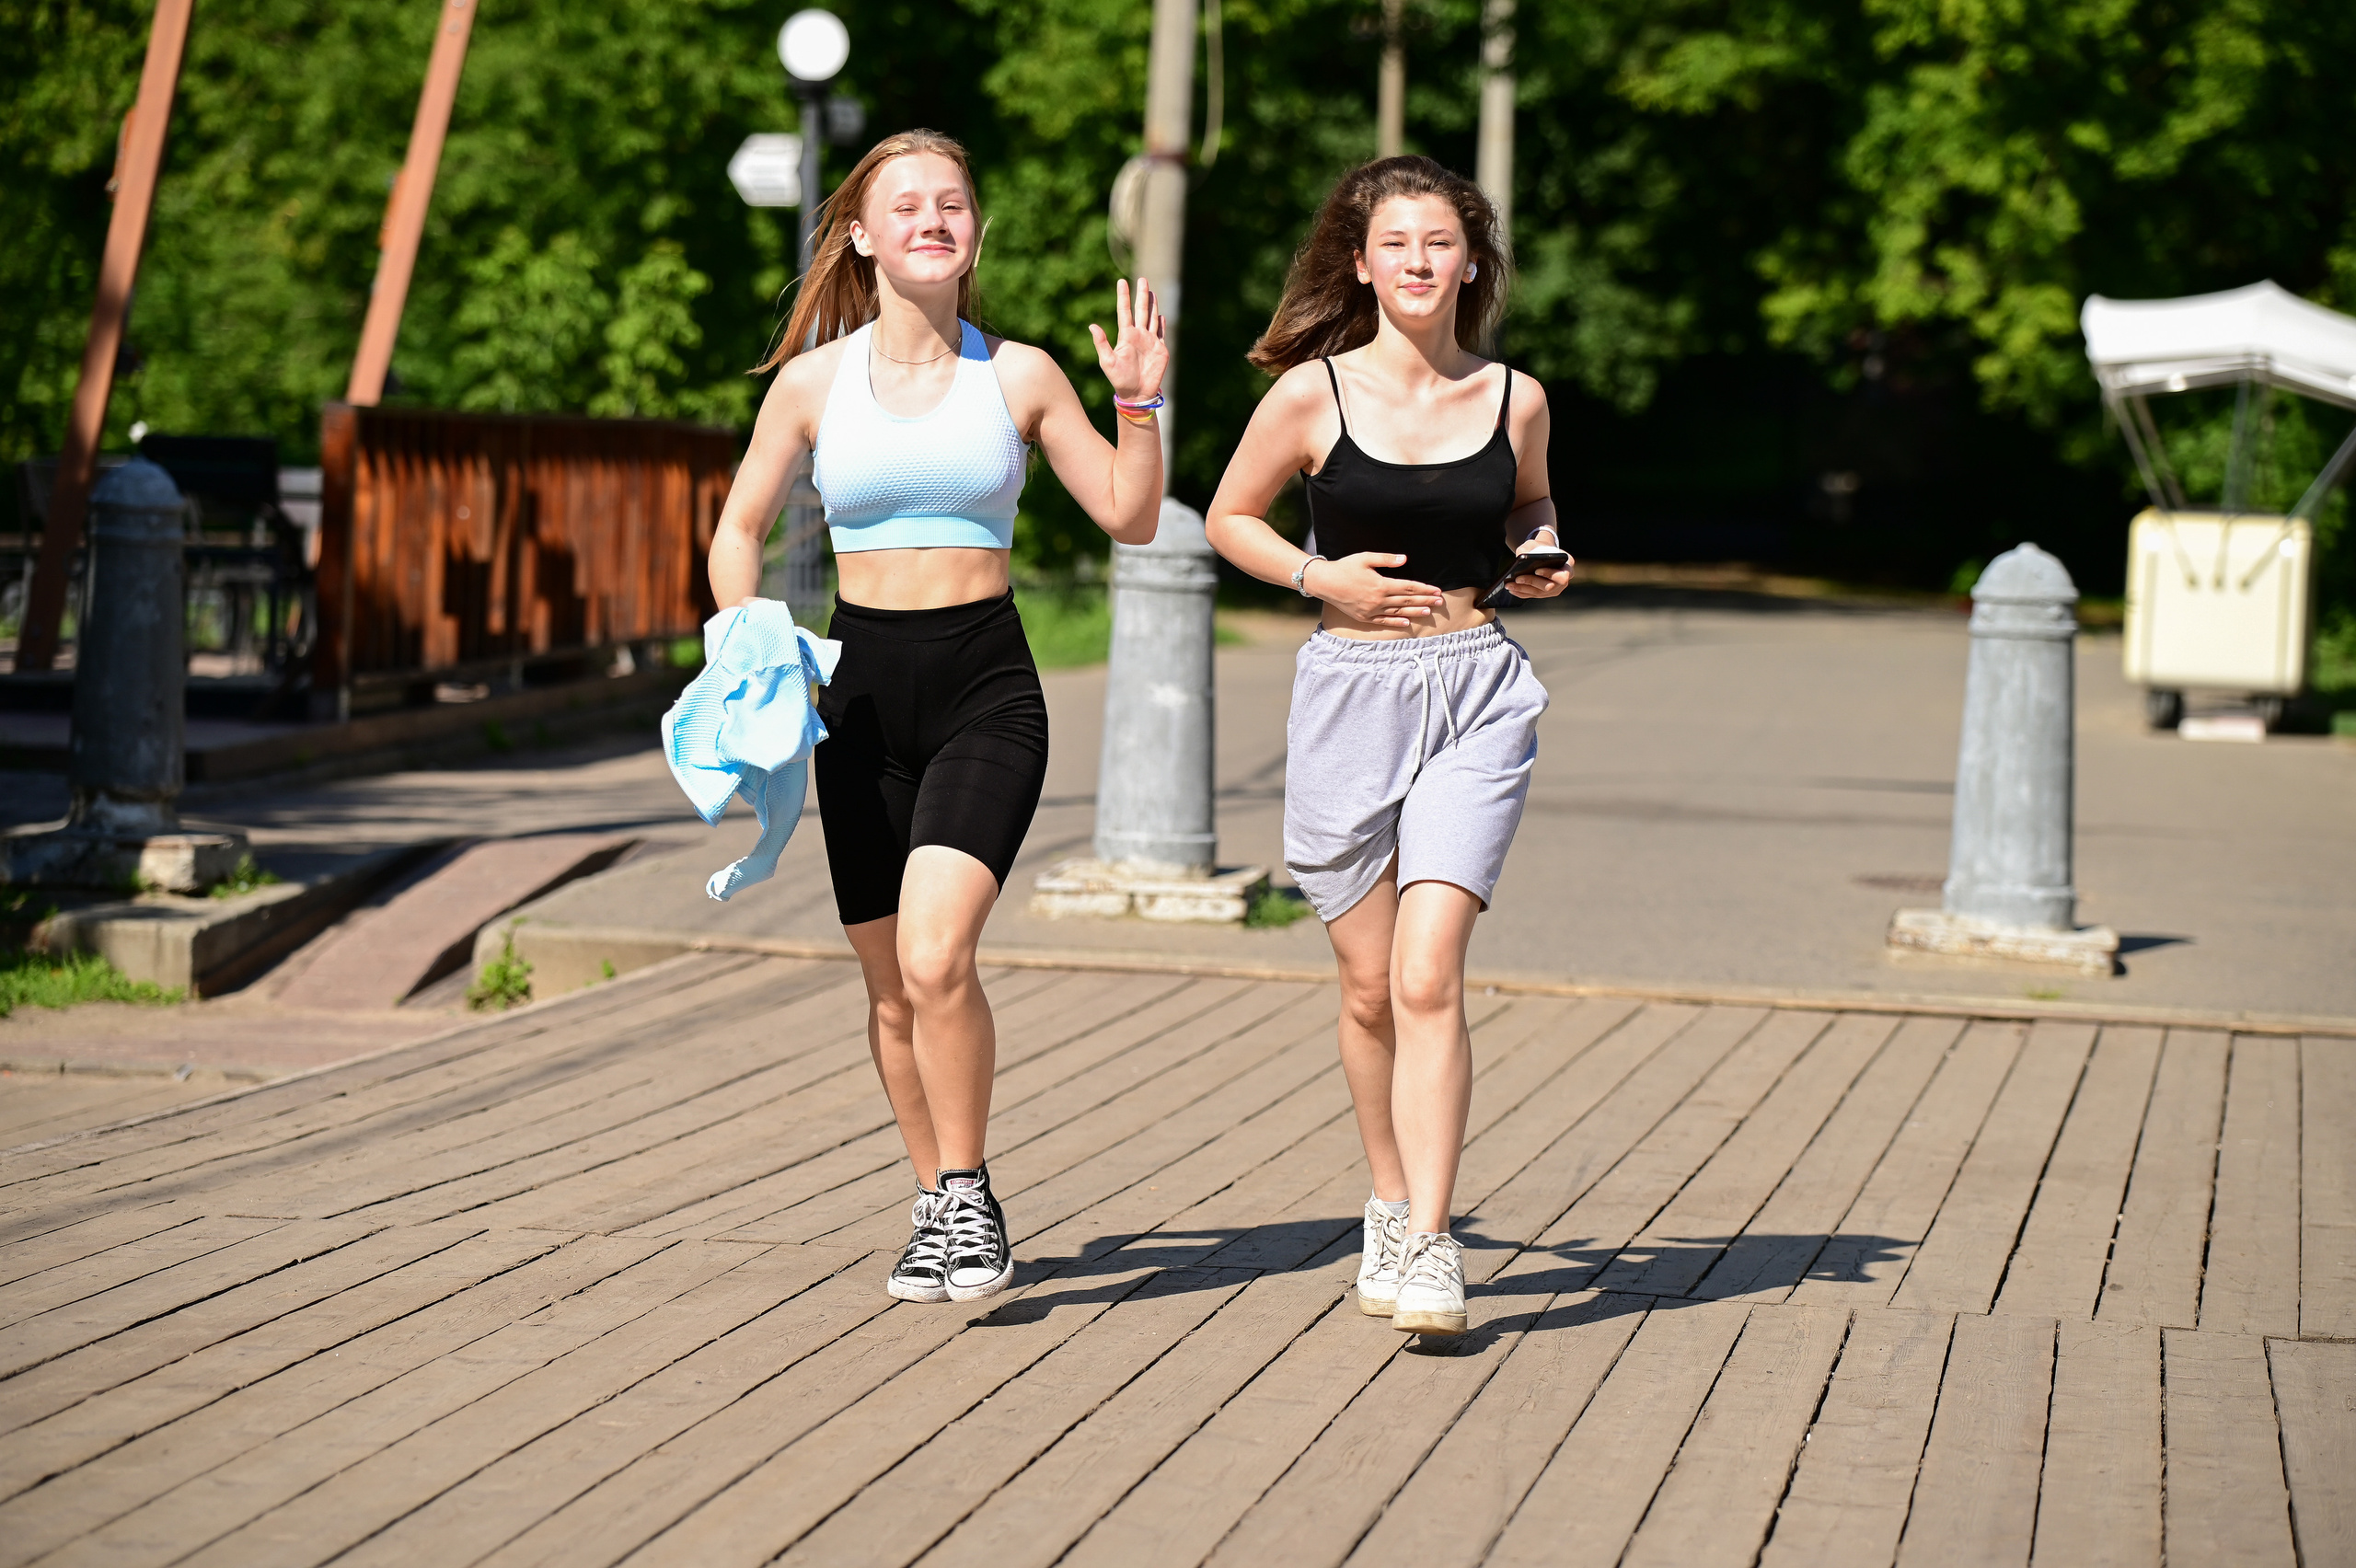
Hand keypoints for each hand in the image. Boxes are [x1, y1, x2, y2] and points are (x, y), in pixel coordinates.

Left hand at [1089, 277, 1167, 402]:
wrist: (1136, 393)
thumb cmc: (1119, 379)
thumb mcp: (1107, 361)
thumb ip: (1101, 343)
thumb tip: (1092, 325)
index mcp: (1126, 336)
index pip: (1124, 312)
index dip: (1123, 297)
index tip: (1121, 282)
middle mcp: (1138, 335)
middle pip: (1141, 311)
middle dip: (1141, 295)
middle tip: (1142, 280)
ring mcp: (1150, 342)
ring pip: (1152, 318)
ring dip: (1152, 305)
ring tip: (1151, 291)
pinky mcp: (1160, 350)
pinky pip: (1161, 333)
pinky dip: (1162, 323)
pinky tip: (1161, 315)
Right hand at [1306, 553, 1444, 628]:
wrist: (1325, 582)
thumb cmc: (1345, 567)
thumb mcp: (1366, 558)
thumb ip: (1386, 559)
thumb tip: (1405, 559)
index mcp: (1381, 584)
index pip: (1408, 587)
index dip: (1424, 589)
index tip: (1436, 590)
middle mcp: (1378, 599)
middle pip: (1407, 600)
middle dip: (1425, 600)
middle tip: (1440, 602)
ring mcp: (1371, 610)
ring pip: (1398, 611)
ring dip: (1414, 611)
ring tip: (1428, 612)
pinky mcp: (1364, 617)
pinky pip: (1383, 620)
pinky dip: (1396, 621)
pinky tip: (1406, 622)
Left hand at [1504, 545, 1573, 600]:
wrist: (1542, 554)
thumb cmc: (1540, 547)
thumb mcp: (1535, 544)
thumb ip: (1528, 548)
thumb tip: (1519, 558)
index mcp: (1567, 566)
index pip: (1562, 576)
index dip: (1550, 574)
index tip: (1537, 570)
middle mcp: (1564, 581)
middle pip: (1549, 587)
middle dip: (1532, 582)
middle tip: (1517, 578)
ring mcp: (1555, 589)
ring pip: (1539, 593)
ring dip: (1523, 589)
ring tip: (1509, 585)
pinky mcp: (1545, 594)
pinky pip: (1533, 595)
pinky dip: (1521, 593)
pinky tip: (1512, 589)